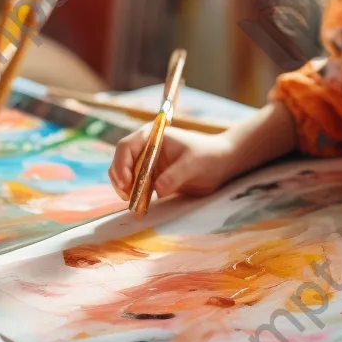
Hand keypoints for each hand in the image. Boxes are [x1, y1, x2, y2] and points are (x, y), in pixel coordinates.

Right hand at [108, 125, 233, 201]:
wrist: (221, 163)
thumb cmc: (209, 156)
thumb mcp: (193, 164)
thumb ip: (175, 176)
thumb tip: (157, 189)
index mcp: (153, 136)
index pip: (126, 146)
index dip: (121, 164)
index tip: (128, 182)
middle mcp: (146, 148)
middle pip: (121, 162)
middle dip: (120, 179)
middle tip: (128, 196)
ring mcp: (148, 162)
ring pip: (124, 175)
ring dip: (125, 189)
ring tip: (134, 203)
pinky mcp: (152, 176)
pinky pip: (135, 186)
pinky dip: (133, 195)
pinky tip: (139, 205)